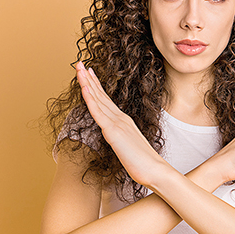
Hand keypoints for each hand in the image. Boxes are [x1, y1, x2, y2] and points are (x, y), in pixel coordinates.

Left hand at [75, 62, 174, 186]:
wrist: (155, 170)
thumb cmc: (143, 163)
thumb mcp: (129, 147)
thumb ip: (122, 140)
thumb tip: (117, 140)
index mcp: (123, 121)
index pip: (106, 100)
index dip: (96, 86)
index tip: (89, 73)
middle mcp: (120, 118)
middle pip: (100, 95)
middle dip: (88, 78)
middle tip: (80, 63)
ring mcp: (117, 123)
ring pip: (97, 99)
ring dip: (86, 82)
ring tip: (79, 68)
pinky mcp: (113, 131)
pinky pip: (98, 112)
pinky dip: (90, 99)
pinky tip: (84, 88)